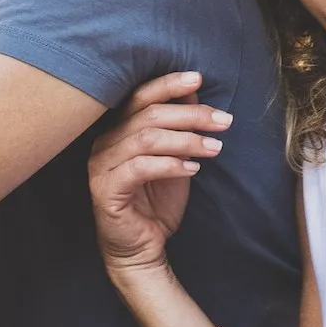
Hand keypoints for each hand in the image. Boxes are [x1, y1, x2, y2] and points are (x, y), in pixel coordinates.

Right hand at [88, 71, 228, 278]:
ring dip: (186, 140)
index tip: (198, 78)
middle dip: (190, 114)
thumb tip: (194, 93)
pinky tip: (193, 169)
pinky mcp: (106, 189)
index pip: (140, 96)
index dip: (168, 84)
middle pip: (148, 114)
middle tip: (223, 121)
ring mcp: (102, 166)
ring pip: (146, 138)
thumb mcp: (175, 159)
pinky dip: (169, 164)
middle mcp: (105, 143)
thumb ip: (179, 129)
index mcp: (118, 130)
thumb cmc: (156, 202)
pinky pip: (139, 168)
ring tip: (214, 147)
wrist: (140, 248)